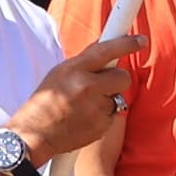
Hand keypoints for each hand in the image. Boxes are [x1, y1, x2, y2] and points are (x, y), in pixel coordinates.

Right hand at [14, 37, 141, 155]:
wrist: (34, 135)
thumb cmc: (44, 102)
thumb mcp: (58, 74)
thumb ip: (83, 62)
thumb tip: (105, 46)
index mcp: (73, 70)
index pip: (106, 51)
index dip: (126, 44)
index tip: (141, 40)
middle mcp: (86, 87)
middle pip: (122, 76)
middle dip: (117, 79)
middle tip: (103, 85)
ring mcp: (95, 108)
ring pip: (118, 97)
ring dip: (107, 99)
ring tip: (85, 105)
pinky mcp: (101, 126)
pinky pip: (112, 115)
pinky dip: (103, 115)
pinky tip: (85, 118)